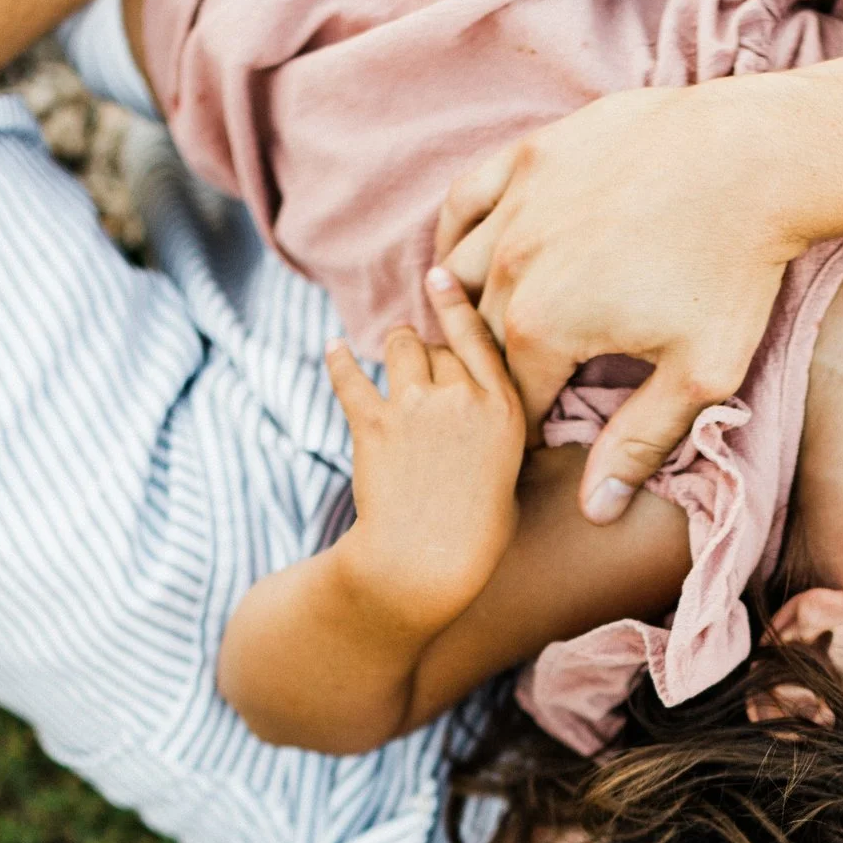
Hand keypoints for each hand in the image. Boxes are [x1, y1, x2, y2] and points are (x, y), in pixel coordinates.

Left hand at [324, 270, 527, 635]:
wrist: (424, 565)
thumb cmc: (473, 536)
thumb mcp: (508, 476)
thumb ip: (494, 430)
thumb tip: (474, 405)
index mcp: (506, 411)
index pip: (483, 340)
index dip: (459, 304)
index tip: (443, 277)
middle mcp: (465, 399)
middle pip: (441, 345)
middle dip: (429, 352)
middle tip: (419, 368)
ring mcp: (418, 408)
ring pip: (401, 344)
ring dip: (393, 348)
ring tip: (385, 356)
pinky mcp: (373, 422)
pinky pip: (350, 374)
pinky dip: (339, 361)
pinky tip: (334, 349)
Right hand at [434, 83, 799, 524]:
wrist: (757, 158)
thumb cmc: (735, 268)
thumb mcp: (698, 374)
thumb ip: (639, 442)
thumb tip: (597, 510)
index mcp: (541, 327)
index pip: (511, 401)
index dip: (531, 427)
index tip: (550, 434)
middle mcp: (510, 265)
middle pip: (479, 340)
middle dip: (498, 372)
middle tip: (527, 387)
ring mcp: (515, 204)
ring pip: (457, 272)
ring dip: (466, 308)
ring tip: (489, 332)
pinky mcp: (530, 155)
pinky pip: (465, 200)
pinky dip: (457, 234)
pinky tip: (466, 257)